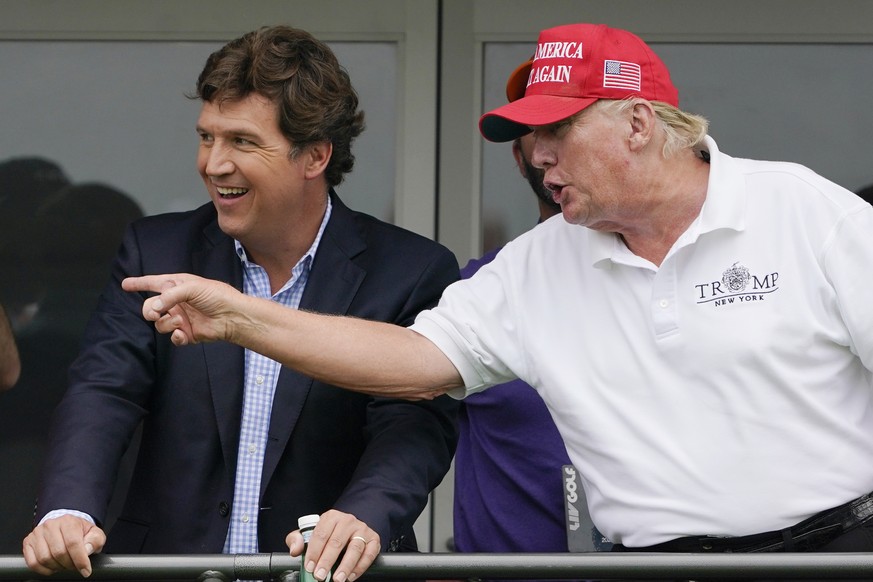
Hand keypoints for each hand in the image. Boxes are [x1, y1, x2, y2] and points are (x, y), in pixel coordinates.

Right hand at [22, 515, 105, 576]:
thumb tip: (87, 550)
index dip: (80, 560)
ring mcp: (37, 533)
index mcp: (68, 521)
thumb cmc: (79, 532)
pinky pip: (33, 563)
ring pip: (45, 559)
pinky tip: (53, 567)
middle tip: (75, 566)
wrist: (66, 527)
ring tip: (64, 564)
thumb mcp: (94, 534)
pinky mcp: (28, 542)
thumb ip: (95, 541)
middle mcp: (51, 525)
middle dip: (69, 564)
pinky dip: (44, 570)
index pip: (73, 543)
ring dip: (57, 567)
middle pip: (59, 553)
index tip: (86, 570)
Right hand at [121, 273, 240, 345]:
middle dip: (148, 311)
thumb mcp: (192, 287)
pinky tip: (183, 333)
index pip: (154, 283)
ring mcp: (181, 318)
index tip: (125, 284)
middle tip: (155, 313)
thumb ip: (169, 296)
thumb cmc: (217, 295)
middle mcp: (177, 302)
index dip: (139, 283)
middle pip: (150, 308)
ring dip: (166, 323)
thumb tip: (153, 309)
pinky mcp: (187, 333)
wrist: (232, 315)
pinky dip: (176, 336)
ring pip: (159, 324)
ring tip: (180, 321)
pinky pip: (173, 338)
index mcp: (177, 286)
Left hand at [286, 509, 379, 581]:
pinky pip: (369, 554)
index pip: (320, 534)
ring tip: (337, 579)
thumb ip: (298, 539)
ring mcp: (362, 529)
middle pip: (337, 542)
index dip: (314, 552)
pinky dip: (360, 567)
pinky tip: (351, 576)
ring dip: (345, 566)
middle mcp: (347, 521)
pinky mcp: (374, 539)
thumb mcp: (311, 533)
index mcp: (331, 517)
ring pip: (355, 548)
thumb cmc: (329, 534)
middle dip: (327, 561)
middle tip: (320, 576)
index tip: (309, 566)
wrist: (351, 530)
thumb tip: (295, 550)